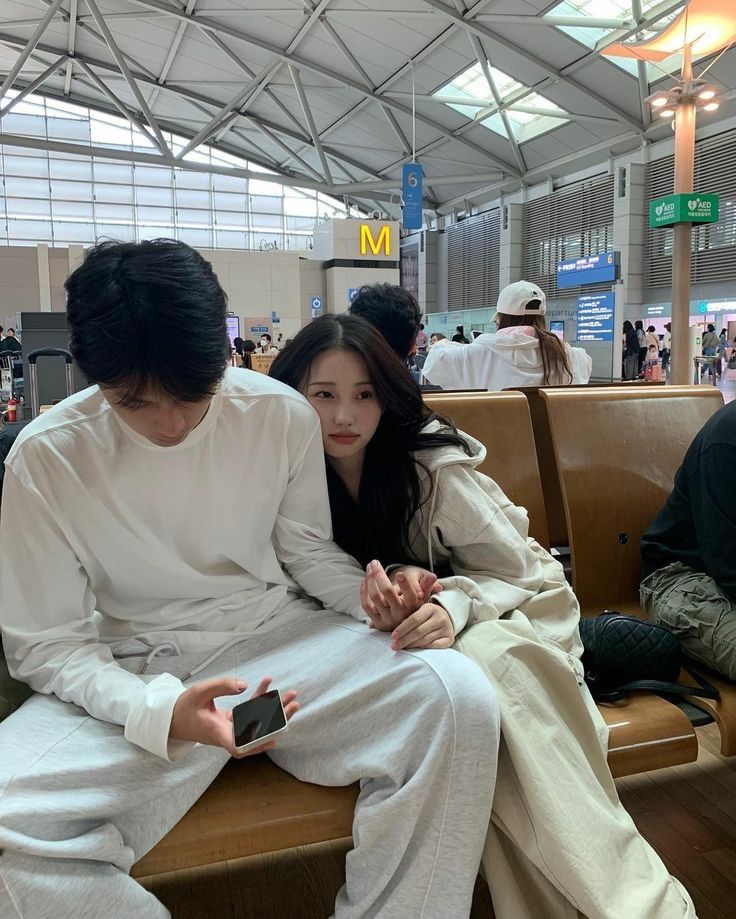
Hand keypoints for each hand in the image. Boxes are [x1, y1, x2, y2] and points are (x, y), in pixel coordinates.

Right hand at [170, 676, 299, 758]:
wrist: (173, 717)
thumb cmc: (183, 707)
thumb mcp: (200, 691)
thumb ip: (222, 686)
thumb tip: (245, 685)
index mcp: (218, 733)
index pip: (238, 746)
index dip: (255, 745)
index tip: (271, 739)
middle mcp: (227, 734)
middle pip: (258, 732)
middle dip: (278, 719)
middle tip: (294, 704)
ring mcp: (231, 729)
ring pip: (258, 722)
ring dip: (275, 710)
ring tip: (291, 696)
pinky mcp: (232, 722)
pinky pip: (250, 713)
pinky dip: (260, 701)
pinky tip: (269, 687)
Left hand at [360, 560, 442, 630]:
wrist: (403, 631)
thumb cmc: (413, 608)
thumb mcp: (422, 597)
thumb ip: (427, 585)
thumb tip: (433, 576)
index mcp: (413, 607)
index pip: (410, 595)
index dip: (405, 584)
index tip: (400, 573)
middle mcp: (400, 613)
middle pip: (387, 591)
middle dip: (379, 574)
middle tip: (375, 562)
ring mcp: (387, 618)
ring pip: (375, 596)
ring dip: (370, 579)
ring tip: (370, 566)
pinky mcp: (377, 621)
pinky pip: (366, 605)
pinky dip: (364, 590)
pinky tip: (366, 580)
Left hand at [390, 602, 454, 651]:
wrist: (446, 618)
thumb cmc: (426, 616)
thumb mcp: (418, 611)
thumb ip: (408, 618)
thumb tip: (397, 632)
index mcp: (430, 608)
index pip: (414, 619)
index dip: (402, 629)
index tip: (393, 637)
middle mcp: (440, 617)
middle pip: (419, 631)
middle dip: (404, 640)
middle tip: (394, 646)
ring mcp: (446, 628)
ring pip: (425, 640)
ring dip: (412, 645)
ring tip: (402, 648)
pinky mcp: (450, 639)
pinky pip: (434, 646)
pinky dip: (423, 648)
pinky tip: (415, 651)